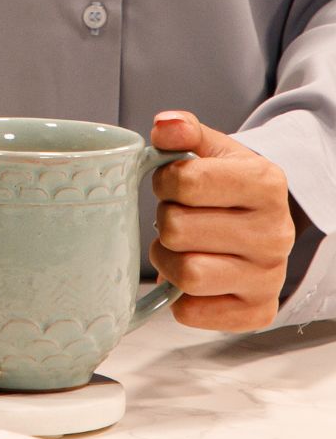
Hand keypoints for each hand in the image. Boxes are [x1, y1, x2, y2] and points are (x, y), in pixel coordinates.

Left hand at [148, 110, 297, 330]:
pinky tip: (192, 279)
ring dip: (167, 261)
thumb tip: (164, 125)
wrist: (259, 225)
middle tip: (177, 219)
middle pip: (177, 230)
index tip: (172, 185)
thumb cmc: (225, 188)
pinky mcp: (256, 311)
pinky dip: (179, 298)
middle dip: (165, 222)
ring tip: (180, 248)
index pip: (184, 182)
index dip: (164, 182)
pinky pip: (191, 313)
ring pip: (186, 274)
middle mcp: (274, 233)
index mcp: (266, 184)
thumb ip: (184, 132)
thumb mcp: (210, 151)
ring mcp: (269, 276)